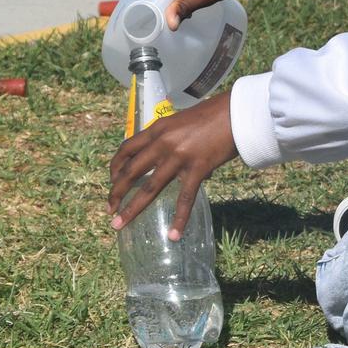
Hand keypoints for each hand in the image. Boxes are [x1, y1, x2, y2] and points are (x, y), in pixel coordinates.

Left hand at [107, 90, 237, 236]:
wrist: (238, 112)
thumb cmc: (214, 114)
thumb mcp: (182, 122)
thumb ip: (172, 140)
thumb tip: (175, 164)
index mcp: (157, 128)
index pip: (126, 149)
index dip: (115, 167)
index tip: (112, 181)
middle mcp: (163, 143)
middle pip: (131, 172)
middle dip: (116, 193)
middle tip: (109, 210)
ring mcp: (179, 157)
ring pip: (149, 188)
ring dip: (132, 209)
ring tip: (119, 224)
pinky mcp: (197, 169)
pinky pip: (185, 198)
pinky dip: (179, 219)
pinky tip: (174, 235)